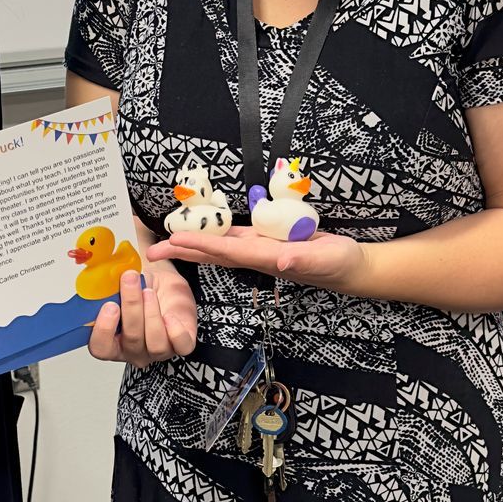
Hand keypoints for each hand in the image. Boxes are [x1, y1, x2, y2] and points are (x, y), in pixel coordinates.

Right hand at [87, 263, 198, 365]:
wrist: (160, 286)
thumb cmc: (137, 290)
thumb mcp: (118, 288)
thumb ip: (108, 292)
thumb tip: (103, 284)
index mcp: (112, 343)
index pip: (101, 348)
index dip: (104, 330)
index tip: (110, 305)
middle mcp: (134, 352)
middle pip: (132, 340)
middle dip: (131, 307)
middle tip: (130, 281)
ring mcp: (158, 351)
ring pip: (156, 344)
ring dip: (151, 314)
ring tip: (148, 292)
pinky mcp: (182, 344)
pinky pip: (181, 345)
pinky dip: (176, 331)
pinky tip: (170, 315)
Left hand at [148, 225, 363, 293]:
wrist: (350, 268)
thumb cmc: (340, 264)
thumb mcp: (326, 259)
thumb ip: (305, 259)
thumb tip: (282, 261)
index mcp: (267, 258)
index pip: (227, 252)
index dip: (201, 246)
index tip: (175, 242)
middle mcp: (257, 256)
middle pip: (213, 254)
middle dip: (184, 252)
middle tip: (152, 252)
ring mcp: (260, 250)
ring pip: (219, 247)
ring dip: (193, 245)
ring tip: (166, 241)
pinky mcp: (267, 242)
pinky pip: (234, 239)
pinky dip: (214, 236)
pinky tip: (200, 232)